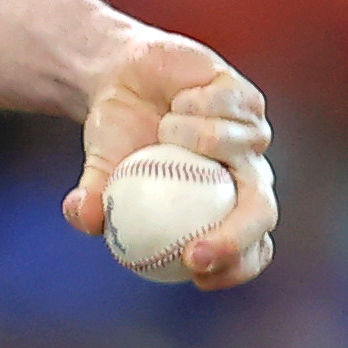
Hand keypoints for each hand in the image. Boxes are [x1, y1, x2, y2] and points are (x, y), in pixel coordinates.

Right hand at [62, 32, 278, 288]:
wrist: (125, 78)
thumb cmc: (117, 137)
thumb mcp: (99, 170)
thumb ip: (93, 200)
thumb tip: (85, 219)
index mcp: (226, 210)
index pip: (251, 252)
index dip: (235, 269)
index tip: (193, 270)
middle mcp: (248, 178)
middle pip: (262, 213)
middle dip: (234, 238)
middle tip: (192, 249)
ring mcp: (253, 139)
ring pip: (233, 145)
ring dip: (189, 137)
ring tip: (163, 130)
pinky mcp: (249, 102)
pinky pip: (225, 106)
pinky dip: (192, 106)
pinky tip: (178, 100)